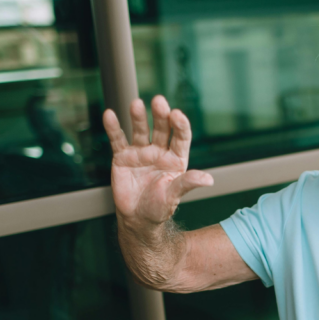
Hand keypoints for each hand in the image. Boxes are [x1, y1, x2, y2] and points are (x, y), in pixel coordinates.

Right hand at [104, 96, 213, 227]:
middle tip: (159, 102)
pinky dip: (113, 127)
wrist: (137, 218)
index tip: (177, 114)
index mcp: (176, 159)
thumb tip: (209, 179)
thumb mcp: (174, 195)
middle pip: (161, 129)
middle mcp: (160, 152)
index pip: (180, 137)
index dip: (180, 125)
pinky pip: (118, 139)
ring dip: (138, 117)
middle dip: (160, 115)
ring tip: (136, 104)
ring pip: (140, 130)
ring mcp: (141, 152)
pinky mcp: (123, 156)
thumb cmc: (159, 207)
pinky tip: (109, 114)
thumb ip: (188, 183)